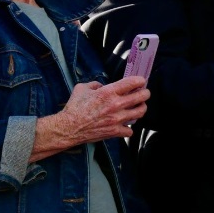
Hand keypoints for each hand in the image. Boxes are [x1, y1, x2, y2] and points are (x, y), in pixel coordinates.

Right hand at [34, 78, 148, 159]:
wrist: (69, 127)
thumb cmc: (74, 107)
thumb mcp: (82, 88)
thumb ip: (95, 84)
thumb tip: (101, 86)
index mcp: (108, 92)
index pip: (133, 82)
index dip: (140, 80)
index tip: (140, 81)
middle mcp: (116, 105)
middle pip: (142, 96)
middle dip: (145, 93)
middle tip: (143, 93)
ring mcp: (117, 119)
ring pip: (140, 112)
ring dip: (141, 108)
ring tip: (137, 108)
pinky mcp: (115, 132)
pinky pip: (130, 131)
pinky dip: (128, 128)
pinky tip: (124, 125)